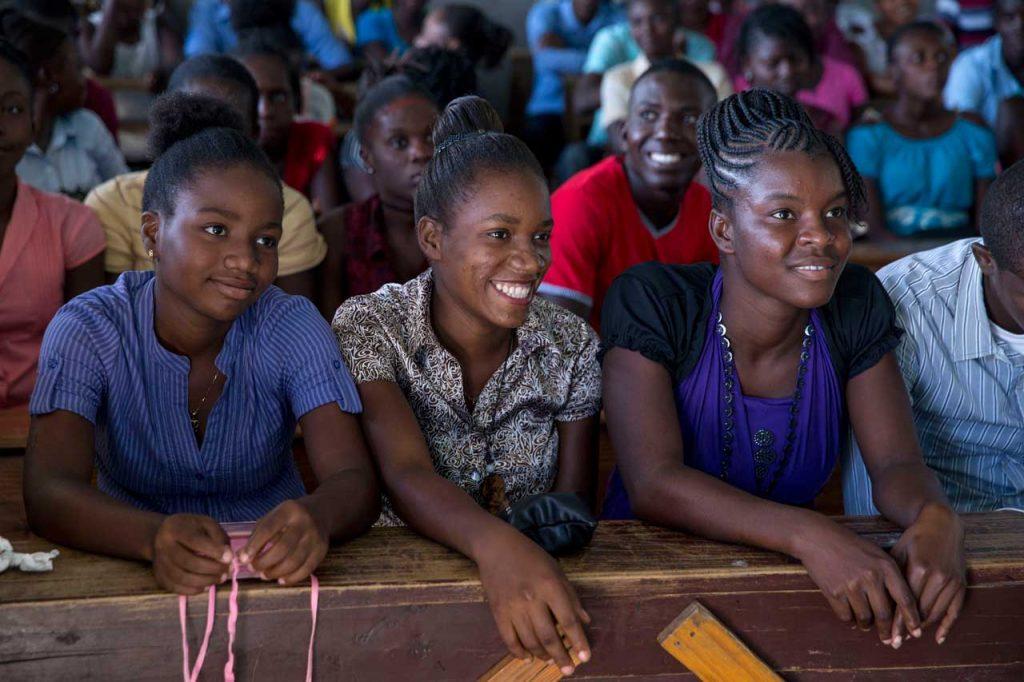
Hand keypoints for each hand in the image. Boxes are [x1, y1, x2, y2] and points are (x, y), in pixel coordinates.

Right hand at [152, 514, 231, 594]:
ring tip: (220, 578)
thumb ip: (219, 537)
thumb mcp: (206, 524)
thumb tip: (228, 556)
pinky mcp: (159, 576)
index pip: (195, 541)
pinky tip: (206, 586)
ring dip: (204, 581)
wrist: (162, 536)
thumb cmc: (191, 529)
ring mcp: (159, 562)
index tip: (230, 558)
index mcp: (175, 528)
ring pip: (181, 577)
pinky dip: (193, 590)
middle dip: (211, 568)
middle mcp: (162, 545)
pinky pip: (175, 588)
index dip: (214, 551)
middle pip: (188, 562)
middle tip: (227, 571)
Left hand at [240, 499, 328, 585]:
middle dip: (264, 562)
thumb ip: (257, 536)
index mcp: (289, 510)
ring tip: (265, 574)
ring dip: (276, 572)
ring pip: (294, 561)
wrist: (321, 511)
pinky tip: (281, 579)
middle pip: (282, 548)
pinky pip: (306, 570)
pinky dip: (292, 578)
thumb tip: (241, 558)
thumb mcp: (273, 517)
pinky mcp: (322, 550)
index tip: (242, 559)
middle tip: (253, 569)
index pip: (268, 529)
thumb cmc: (289, 517)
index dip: (254, 546)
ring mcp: (315, 537)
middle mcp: (304, 523)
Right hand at [477, 531, 590, 674]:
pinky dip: (518, 652)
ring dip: (542, 655)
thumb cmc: (531, 556)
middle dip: (561, 657)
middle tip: (569, 670)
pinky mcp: (497, 611)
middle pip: (548, 636)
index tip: (585, 658)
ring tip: (551, 661)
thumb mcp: (556, 570)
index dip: (578, 641)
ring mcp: (513, 606)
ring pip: (529, 640)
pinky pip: (509, 639)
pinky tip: (528, 657)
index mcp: (550, 586)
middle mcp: (532, 598)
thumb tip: (585, 621)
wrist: (496, 547)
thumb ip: (571, 596)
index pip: (568, 620)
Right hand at [795, 518, 920, 647]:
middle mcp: (871, 577)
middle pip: (884, 614)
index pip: (905, 599)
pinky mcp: (834, 592)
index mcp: (886, 566)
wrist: (817, 537)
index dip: (912, 619)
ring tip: (865, 623)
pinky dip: (849, 619)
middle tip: (888, 640)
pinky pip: (846, 616)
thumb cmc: (848, 544)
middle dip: (887, 631)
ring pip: (865, 618)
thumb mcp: (875, 553)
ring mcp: (851, 585)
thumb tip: (899, 605)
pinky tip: (849, 613)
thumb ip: (889, 575)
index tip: (916, 633)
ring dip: (865, 625)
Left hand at [891, 504, 965, 644]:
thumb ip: (891, 577)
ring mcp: (952, 582)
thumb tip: (878, 602)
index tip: (890, 636)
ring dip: (923, 627)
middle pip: (921, 612)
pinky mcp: (961, 584)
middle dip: (908, 629)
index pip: (906, 603)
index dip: (898, 622)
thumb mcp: (898, 552)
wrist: (941, 525)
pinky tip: (938, 638)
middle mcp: (938, 577)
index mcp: (919, 569)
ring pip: (937, 613)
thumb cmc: (914, 539)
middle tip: (897, 641)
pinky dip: (947, 626)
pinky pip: (955, 610)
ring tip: (910, 637)